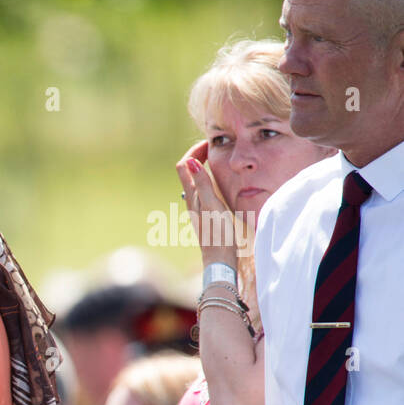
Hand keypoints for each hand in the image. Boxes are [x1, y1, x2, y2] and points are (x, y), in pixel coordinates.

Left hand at [176, 141, 237, 258]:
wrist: (220, 261)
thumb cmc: (218, 235)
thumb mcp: (212, 206)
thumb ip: (203, 184)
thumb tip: (191, 161)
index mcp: (192, 196)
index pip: (184, 165)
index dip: (194, 151)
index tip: (210, 143)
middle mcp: (191, 202)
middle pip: (188, 172)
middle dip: (198, 156)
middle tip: (214, 146)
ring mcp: (197, 209)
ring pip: (195, 182)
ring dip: (203, 167)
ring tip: (217, 159)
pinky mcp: (205, 216)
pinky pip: (203, 192)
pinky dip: (209, 180)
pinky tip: (220, 183)